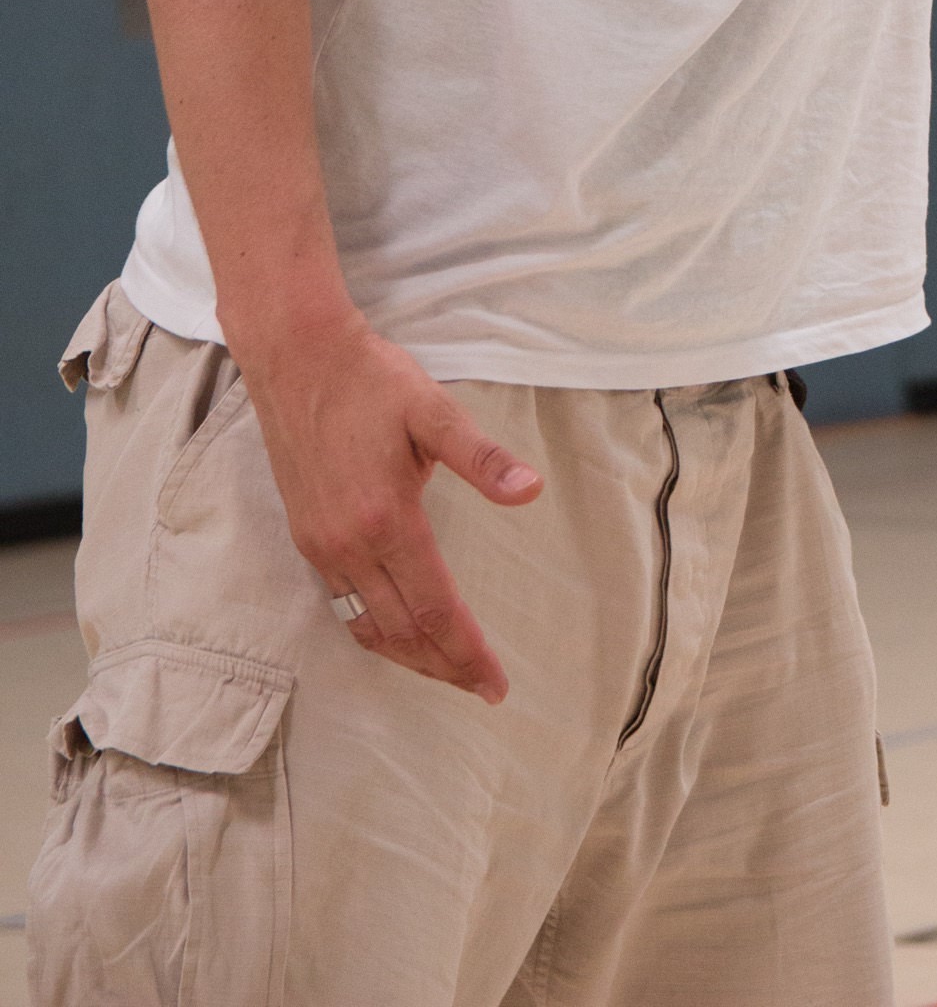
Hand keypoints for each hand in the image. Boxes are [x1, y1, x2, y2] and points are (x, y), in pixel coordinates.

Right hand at [240, 312, 541, 700]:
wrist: (296, 358)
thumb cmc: (371, 380)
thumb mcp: (434, 409)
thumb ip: (481, 458)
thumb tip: (530, 490)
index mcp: (386, 519)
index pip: (434, 607)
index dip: (467, 650)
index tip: (496, 683)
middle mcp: (348, 545)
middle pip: (401, 631)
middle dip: (443, 665)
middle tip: (481, 687)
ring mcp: (321, 545)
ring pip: (367, 625)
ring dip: (408, 655)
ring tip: (446, 671)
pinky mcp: (306, 537)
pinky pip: (342, 604)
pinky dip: (375, 630)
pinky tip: (396, 630)